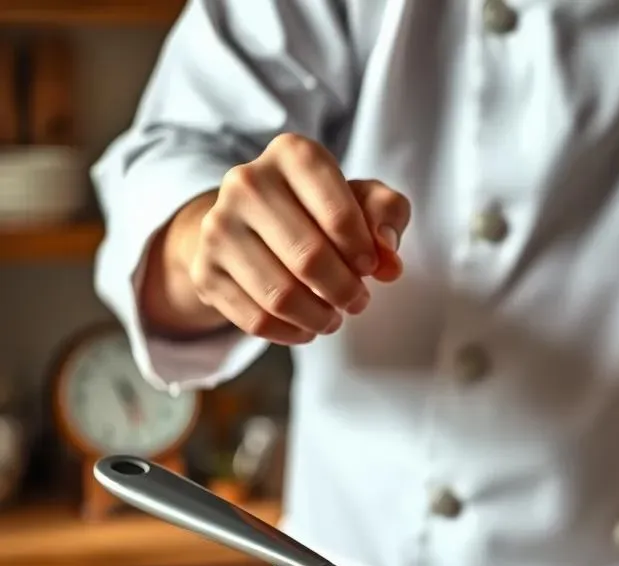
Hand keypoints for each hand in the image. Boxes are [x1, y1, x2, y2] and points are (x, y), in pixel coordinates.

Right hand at [144, 133, 410, 342]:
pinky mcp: (205, 271)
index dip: (363, 253)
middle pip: (310, 259)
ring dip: (320, 318)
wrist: (250, 224)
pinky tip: (306, 327)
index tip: (369, 267)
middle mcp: (246, 182)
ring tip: (334, 318)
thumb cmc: (320, 210)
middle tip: (357, 301)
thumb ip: (387, 218)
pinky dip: (291, 333)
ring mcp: (218, 227)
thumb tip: (388, 261)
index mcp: (292, 154)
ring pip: (281, 296)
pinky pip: (256, 320)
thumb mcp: (362, 201)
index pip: (340, 215)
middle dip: (345, 291)